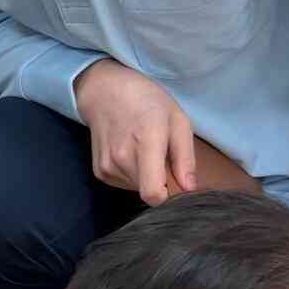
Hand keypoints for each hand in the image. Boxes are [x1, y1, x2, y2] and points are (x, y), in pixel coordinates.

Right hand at [74, 58, 196, 205]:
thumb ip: (185, 157)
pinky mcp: (99, 172)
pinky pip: (124, 184)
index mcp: (147, 142)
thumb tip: (189, 188)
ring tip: (143, 149)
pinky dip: (131, 174)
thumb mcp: (177, 120)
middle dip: (160, 179)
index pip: (152, 193)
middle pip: (148, 191)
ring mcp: (107, 166)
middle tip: (160, 153)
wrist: (105, 92)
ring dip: (145, 176)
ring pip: (136, 189)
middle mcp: (122, 158)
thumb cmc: (147, 101)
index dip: (167, 196)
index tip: (173, 183)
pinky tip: (129, 152)